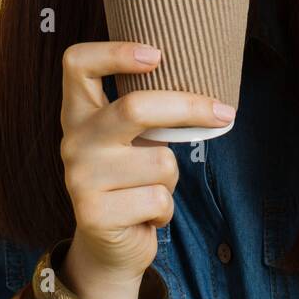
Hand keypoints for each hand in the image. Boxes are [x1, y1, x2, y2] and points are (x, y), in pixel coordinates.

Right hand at [58, 40, 234, 298]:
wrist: (109, 247)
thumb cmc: (131, 180)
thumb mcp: (131, 140)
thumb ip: (147, 113)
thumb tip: (208, 91)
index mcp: (80, 114)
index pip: (77, 64)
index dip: (114, 51)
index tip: (157, 53)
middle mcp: (73, 141)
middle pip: (134, 108)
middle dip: (188, 108)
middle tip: (225, 113)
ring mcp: (80, 178)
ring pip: (159, 162)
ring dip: (171, 179)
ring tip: (152, 190)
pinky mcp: (94, 214)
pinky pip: (158, 199)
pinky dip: (165, 210)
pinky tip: (146, 215)